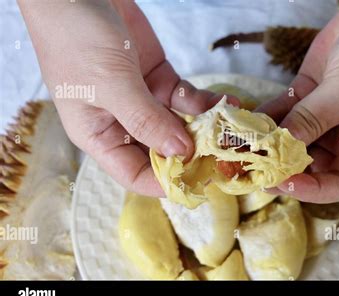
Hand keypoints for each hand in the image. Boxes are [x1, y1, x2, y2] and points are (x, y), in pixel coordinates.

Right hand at [19, 0, 227, 196]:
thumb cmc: (77, 40)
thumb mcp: (111, 86)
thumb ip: (147, 121)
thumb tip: (182, 153)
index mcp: (99, 135)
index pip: (134, 174)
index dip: (164, 183)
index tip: (198, 183)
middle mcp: (123, 123)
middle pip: (162, 152)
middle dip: (192, 156)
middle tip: (225, 159)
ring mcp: (144, 100)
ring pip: (180, 125)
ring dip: (206, 129)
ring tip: (234, 133)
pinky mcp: (160, 79)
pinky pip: (187, 99)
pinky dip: (206, 102)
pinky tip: (229, 103)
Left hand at [257, 0, 338, 202]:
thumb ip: (312, 120)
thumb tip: (278, 146)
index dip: (313, 190)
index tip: (284, 183)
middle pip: (311, 164)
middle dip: (282, 167)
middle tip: (252, 167)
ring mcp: (323, 116)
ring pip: (292, 139)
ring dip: (268, 142)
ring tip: (242, 146)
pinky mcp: (307, 95)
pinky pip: (283, 112)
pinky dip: (266, 118)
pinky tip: (247, 121)